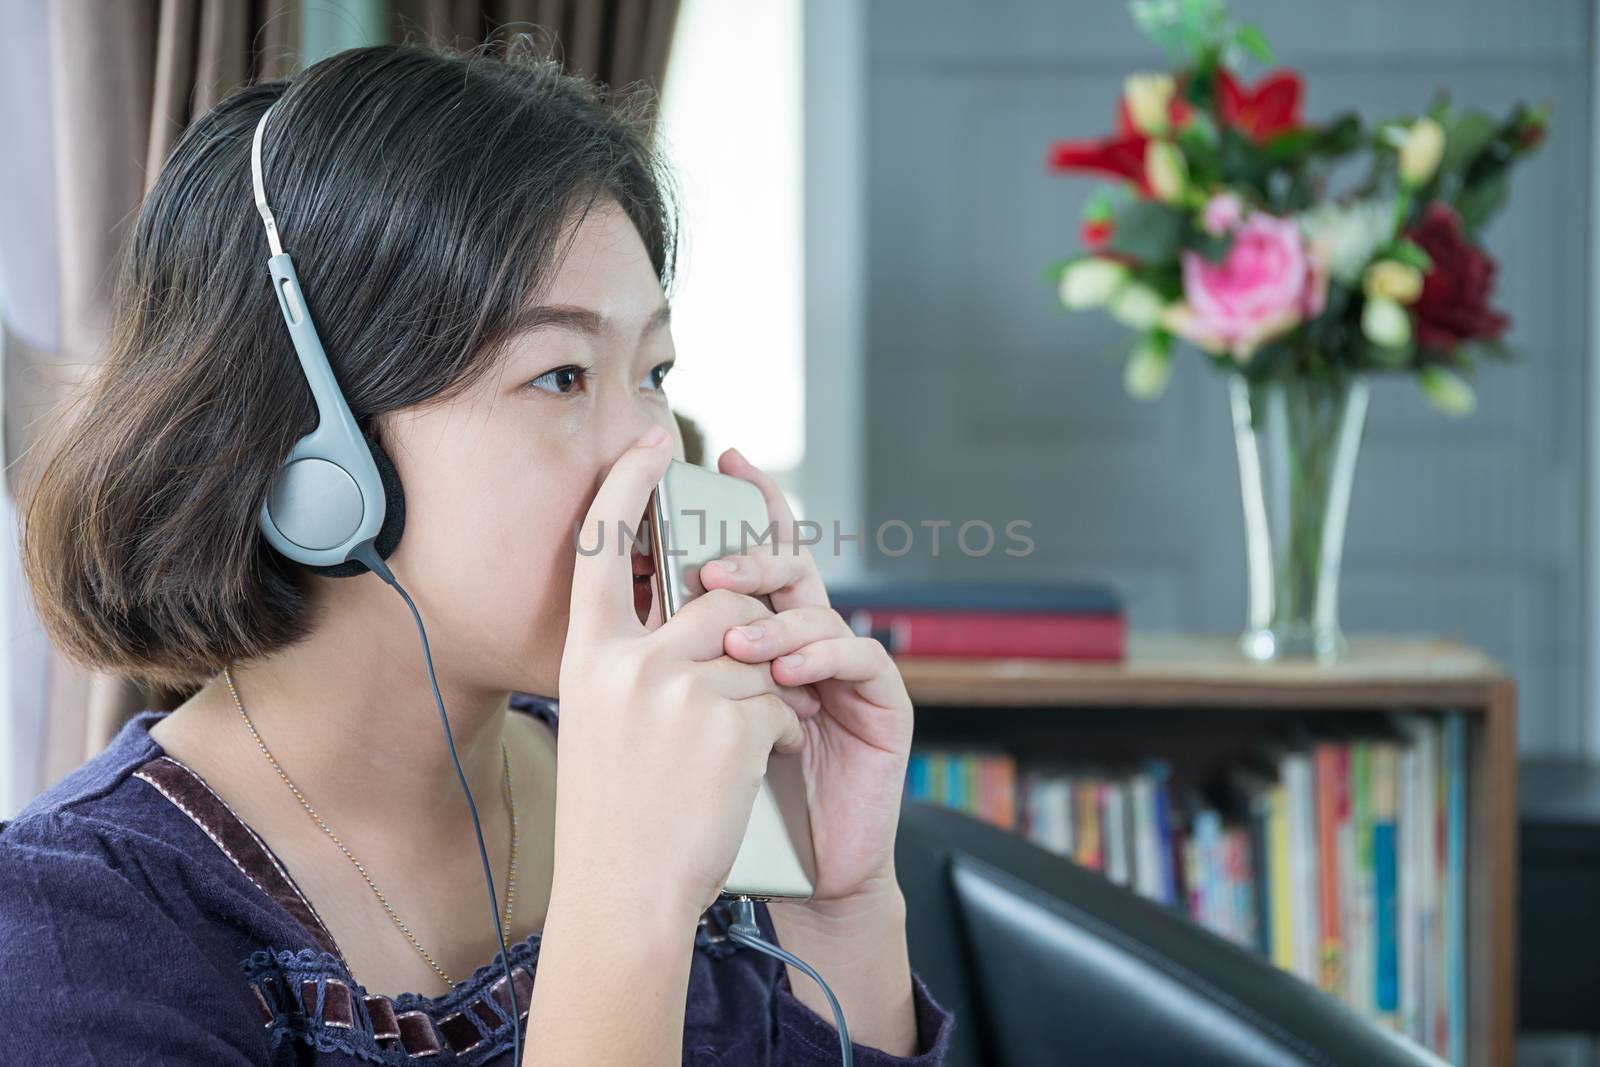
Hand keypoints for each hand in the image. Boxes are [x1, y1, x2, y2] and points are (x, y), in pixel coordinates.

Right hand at [553, 429, 822, 925]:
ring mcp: (678, 690)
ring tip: (743, 740)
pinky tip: (756, 768)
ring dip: (771, 688)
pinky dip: (784, 732)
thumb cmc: (615, 817)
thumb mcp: (601, 722)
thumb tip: (701, 612)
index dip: (626, 485)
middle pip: (718, 597)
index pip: (600, 545)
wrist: (622, 896)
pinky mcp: (729, 723)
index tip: (653, 442)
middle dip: (752, 627)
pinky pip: (783, 700)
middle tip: (749, 671)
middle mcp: (628, 662)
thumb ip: (637, 662)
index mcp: (588, 657)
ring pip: (760, 647)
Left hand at [700, 447, 914, 905]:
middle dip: (753, 554)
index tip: (721, 454)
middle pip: (791, 566)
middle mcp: (807, 640)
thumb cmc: (729, 799)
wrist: (795, 875)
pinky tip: (786, 677)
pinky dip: (820, 660)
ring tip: (735, 645)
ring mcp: (847, 668)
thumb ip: (671, 660)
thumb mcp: (687, 721)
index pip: (756, 553)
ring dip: (773, 621)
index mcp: (762, 633)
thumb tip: (615, 597)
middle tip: (712, 566)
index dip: (747, 500)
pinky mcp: (883, 703)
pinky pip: (859, 659)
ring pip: (818, 610)